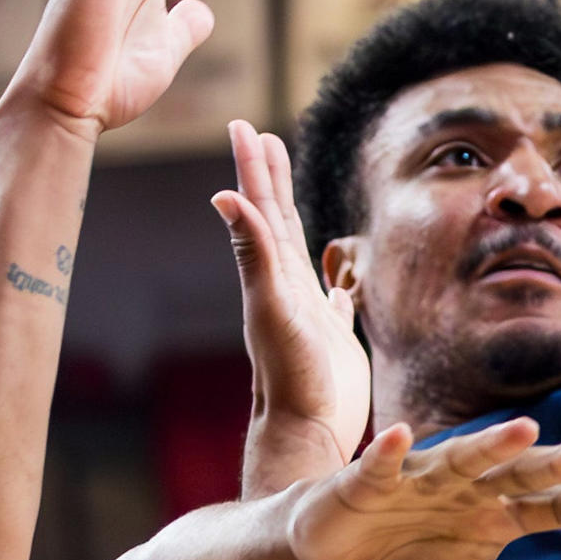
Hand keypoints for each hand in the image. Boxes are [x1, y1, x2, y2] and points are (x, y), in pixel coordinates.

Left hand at [213, 116, 369, 494]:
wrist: (306, 433)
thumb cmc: (290, 376)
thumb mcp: (272, 308)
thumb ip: (254, 253)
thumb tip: (224, 196)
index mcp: (271, 274)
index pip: (261, 208)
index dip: (254, 168)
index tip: (243, 126)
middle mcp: (284, 287)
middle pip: (275, 219)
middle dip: (268, 177)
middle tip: (260, 135)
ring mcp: (307, 310)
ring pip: (297, 251)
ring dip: (292, 216)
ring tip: (287, 188)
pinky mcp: (329, 336)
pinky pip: (331, 297)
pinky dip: (333, 281)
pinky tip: (336, 280)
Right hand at [283, 419, 560, 559]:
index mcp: (497, 517)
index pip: (555, 508)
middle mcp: (468, 490)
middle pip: (519, 473)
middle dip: (553, 463)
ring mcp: (420, 480)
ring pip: (460, 458)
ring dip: (489, 445)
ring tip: (524, 431)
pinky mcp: (367, 481)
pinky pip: (379, 465)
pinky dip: (387, 453)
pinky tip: (399, 438)